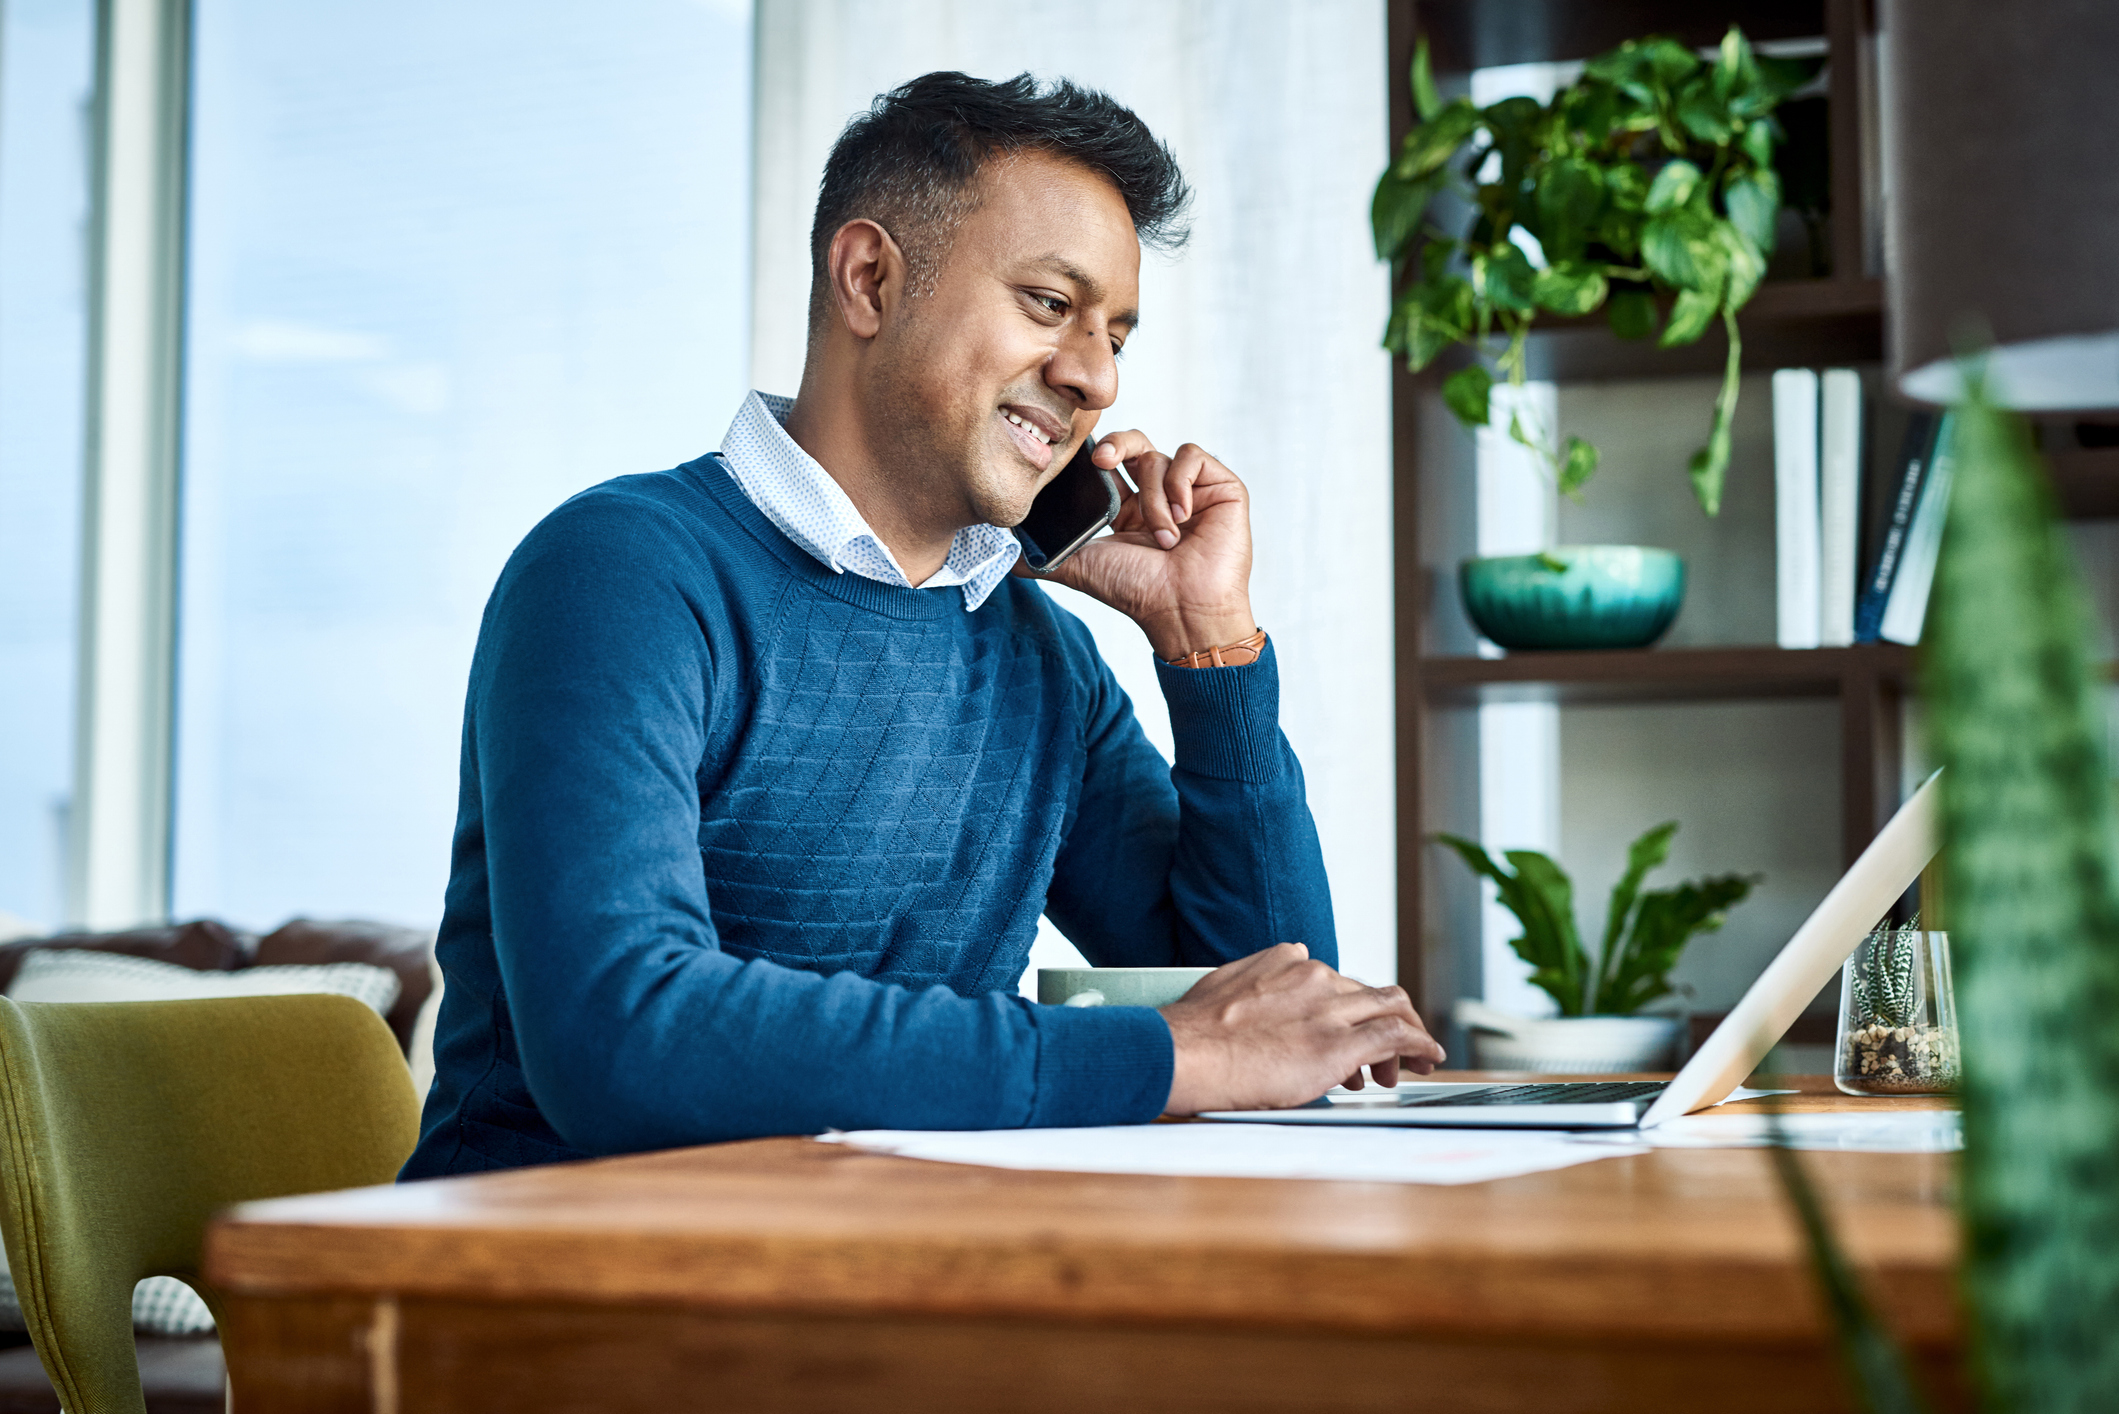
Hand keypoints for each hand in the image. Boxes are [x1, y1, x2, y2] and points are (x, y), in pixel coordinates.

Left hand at [1020, 430, 1255, 660]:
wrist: (1182, 610)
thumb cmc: (1137, 592)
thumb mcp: (1080, 567)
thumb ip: (1044, 557)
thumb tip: (1007, 557)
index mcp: (1128, 511)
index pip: (1110, 463)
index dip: (1096, 455)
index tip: (1084, 461)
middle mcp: (1159, 496)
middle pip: (1135, 443)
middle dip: (1115, 445)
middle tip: (1101, 460)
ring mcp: (1192, 491)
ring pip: (1159, 457)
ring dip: (1153, 497)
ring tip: (1163, 537)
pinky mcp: (1221, 488)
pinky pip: (1192, 457)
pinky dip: (1180, 482)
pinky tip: (1182, 515)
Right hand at [1157, 944, 1445, 1114]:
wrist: (1184, 1054)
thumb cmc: (1192, 1034)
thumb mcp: (1225, 987)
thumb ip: (1255, 985)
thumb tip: (1260, 996)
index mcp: (1287, 961)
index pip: (1337, 979)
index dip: (1351, 1009)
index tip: (1351, 1029)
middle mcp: (1314, 976)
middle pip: (1370, 992)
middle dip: (1388, 1020)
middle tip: (1393, 1051)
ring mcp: (1329, 1008)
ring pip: (1392, 1007)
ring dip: (1410, 1033)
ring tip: (1416, 1059)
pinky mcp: (1339, 1043)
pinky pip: (1396, 1036)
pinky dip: (1420, 1044)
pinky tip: (1428, 1057)